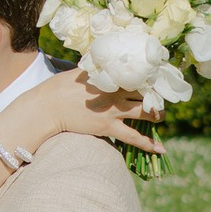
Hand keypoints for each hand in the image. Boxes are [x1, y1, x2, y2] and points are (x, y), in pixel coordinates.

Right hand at [7, 66, 157, 158]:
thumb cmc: (61, 86)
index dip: (150, 76)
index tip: (156, 77)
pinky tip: (161, 149)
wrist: (49, 106)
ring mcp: (113, 110)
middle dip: (156, 95)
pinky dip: (148, 143)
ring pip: (144, 112)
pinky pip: (133, 136)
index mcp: (110, 77)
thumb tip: (105, 62)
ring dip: (157, 114)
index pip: (138, 75)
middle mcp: (116, 92)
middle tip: (161, 97)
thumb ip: (98, 69)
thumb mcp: (81, 71)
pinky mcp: (108, 127)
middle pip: (145, 92)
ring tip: (161, 116)